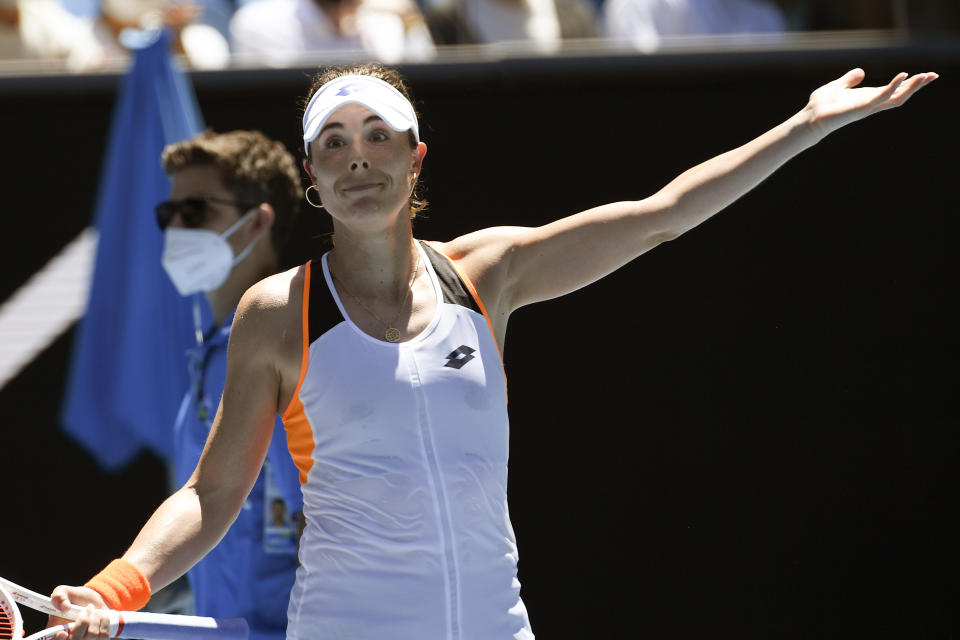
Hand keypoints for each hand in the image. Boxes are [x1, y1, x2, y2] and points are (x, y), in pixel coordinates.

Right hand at [48, 586, 109, 639]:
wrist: (94, 602)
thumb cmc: (76, 598)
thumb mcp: (65, 592)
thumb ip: (59, 596)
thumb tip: (65, 608)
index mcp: (55, 631)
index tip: (63, 633)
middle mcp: (69, 639)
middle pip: (76, 639)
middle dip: (84, 621)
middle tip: (87, 608)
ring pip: (92, 635)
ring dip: (95, 618)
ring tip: (93, 610)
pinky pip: (104, 635)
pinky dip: (104, 621)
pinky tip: (100, 616)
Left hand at [804, 68, 937, 137]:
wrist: (810, 118)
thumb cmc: (821, 106)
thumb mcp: (838, 86)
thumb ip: (850, 79)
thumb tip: (861, 73)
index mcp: (867, 98)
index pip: (893, 91)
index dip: (908, 84)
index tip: (924, 75)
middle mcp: (870, 104)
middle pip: (899, 96)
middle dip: (916, 86)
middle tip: (933, 75)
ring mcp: (867, 107)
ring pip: (896, 98)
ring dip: (911, 87)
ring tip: (925, 76)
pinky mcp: (862, 107)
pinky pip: (882, 96)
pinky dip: (893, 86)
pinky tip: (903, 76)